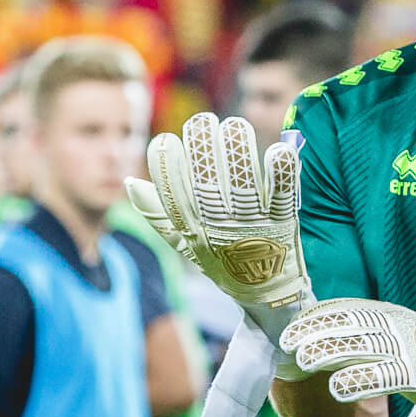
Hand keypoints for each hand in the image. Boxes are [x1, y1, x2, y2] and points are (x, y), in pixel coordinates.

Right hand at [126, 113, 309, 341]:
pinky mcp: (285, 223)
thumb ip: (160, 214)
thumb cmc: (224, 262)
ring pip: (244, 184)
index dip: (166, 169)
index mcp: (196, 232)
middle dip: (203, 149)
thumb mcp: (187, 244)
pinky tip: (279, 149)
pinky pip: (283, 195)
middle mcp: (222, 228)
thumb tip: (130, 181)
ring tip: (234, 125)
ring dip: (239, 152)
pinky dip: (281, 172)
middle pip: (208, 185)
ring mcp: (255, 226)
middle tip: (203, 120)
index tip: (164, 142)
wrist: (268, 296)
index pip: (174, 197)